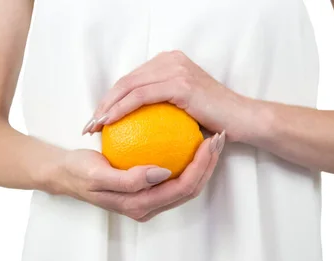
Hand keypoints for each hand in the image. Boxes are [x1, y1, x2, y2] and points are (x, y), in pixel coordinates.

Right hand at [41, 133, 224, 221]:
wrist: (64, 173)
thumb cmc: (79, 172)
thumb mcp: (97, 175)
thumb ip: (129, 179)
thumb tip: (163, 173)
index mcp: (141, 206)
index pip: (182, 189)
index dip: (201, 167)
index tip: (209, 141)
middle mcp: (149, 205)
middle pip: (191, 188)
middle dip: (209, 164)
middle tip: (218, 136)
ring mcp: (150, 197)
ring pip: (186, 182)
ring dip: (202, 162)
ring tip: (211, 136)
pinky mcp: (148, 186)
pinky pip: (174, 174)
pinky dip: (186, 158)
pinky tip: (189, 135)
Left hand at [82, 50, 246, 138]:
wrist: (243, 120)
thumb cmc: (216, 121)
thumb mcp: (184, 110)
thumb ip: (161, 108)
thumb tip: (135, 127)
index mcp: (169, 62)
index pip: (132, 80)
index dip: (111, 100)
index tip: (98, 121)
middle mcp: (170, 60)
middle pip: (126, 81)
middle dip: (103, 103)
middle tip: (89, 126)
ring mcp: (175, 69)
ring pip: (128, 86)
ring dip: (106, 107)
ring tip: (94, 127)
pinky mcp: (179, 83)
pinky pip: (140, 97)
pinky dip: (121, 110)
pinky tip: (109, 124)